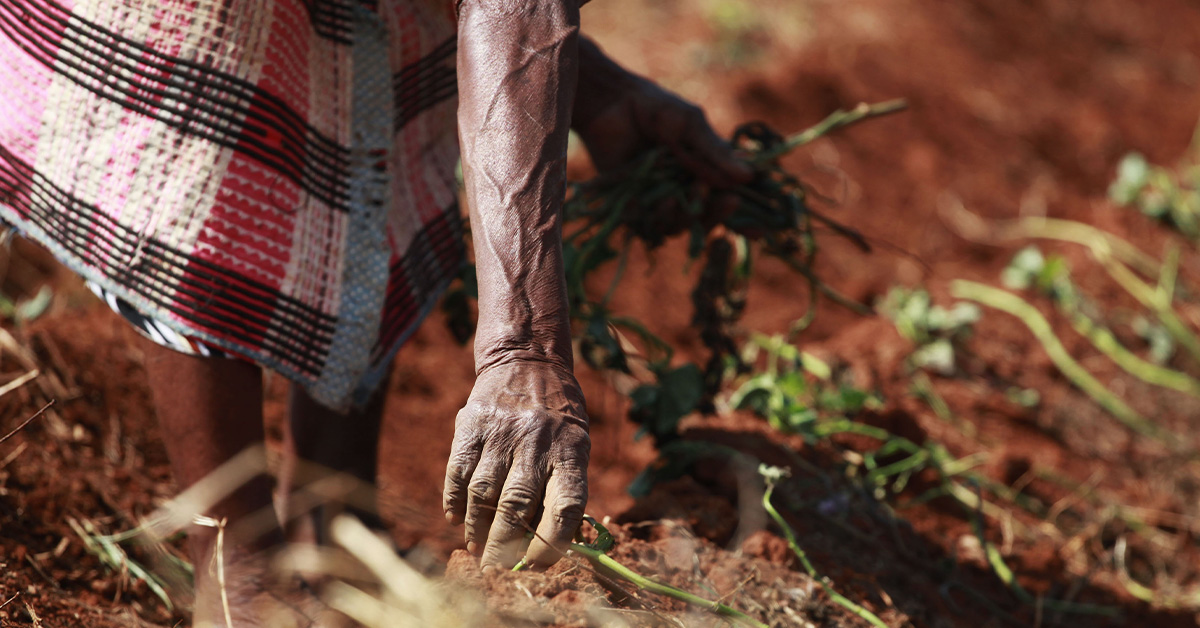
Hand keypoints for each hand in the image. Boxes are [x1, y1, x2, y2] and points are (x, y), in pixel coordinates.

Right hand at [443, 360, 589, 568]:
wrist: (526, 361)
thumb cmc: (557, 417)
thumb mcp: (575, 444)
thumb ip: (564, 488)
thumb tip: (549, 545)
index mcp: (571, 450)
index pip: (567, 506)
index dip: (552, 543)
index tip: (536, 567)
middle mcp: (536, 441)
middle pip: (517, 506)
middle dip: (504, 546)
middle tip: (495, 569)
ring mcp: (501, 432)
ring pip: (483, 493)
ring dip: (476, 528)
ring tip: (476, 549)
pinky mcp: (471, 424)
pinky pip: (458, 471)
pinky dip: (454, 500)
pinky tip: (455, 518)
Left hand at [574, 62, 753, 232]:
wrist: (614, 104)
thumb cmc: (657, 109)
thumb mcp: (692, 126)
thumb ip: (715, 152)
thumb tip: (749, 176)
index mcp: (705, 175)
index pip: (728, 203)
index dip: (745, 220)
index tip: (761, 231)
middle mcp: (683, 193)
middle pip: (706, 220)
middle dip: (719, 214)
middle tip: (728, 200)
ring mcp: (658, 202)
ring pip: (680, 227)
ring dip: (690, 215)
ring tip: (694, 190)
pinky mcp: (632, 208)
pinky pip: (649, 225)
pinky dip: (661, 216)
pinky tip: (664, 199)